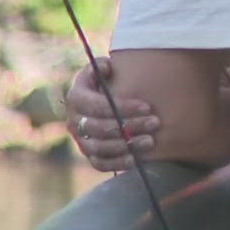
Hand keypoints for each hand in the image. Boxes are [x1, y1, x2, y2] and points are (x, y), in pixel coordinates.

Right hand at [66, 56, 159, 171]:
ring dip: (127, 146)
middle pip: (102, 128)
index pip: (99, 105)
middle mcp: (74, 121)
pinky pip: (101, 164)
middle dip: (131, 126)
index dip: (124, 107)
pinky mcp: (89, 156)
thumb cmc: (105, 83)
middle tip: (155, 123)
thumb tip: (107, 67)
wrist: (100, 103)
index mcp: (76, 98)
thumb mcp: (101, 69)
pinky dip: (118, 163)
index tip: (147, 106)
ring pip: (101, 147)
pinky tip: (137, 158)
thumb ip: (102, 65)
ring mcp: (81, 141)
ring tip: (150, 141)